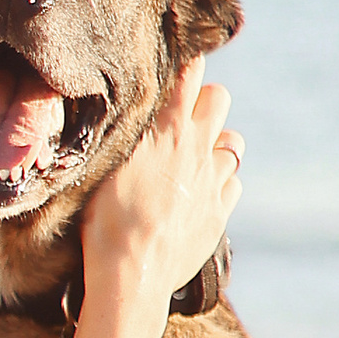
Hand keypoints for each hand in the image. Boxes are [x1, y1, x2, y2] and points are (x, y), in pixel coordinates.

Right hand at [80, 57, 243, 333]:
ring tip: (192, 156)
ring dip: (216, 142)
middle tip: (178, 115)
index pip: (188, 74)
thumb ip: (124, 131)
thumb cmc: (106, 221)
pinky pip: (233, 183)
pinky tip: (198, 192)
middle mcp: (198, 149)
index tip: (172, 62)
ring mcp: (214, 182)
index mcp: (168, 131)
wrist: (133, 276)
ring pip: (233, 143)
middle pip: (218, 98)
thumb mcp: (105, 166)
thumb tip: (127, 104)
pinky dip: (220, 181)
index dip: (182, 63)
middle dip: (202, 100)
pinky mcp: (220, 213)